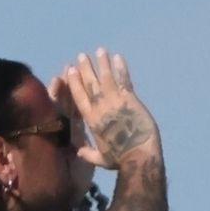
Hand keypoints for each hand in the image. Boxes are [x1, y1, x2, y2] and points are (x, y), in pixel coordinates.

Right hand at [58, 49, 158, 168]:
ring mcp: (116, 102)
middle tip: (81, 56)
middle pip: (90, 83)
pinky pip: (124, 80)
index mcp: (91, 119)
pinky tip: (118, 58)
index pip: (79, 96)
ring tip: (100, 50)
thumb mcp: (101, 159)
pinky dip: (121, 68)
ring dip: (102, 63)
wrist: (139, 155)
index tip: (70, 70)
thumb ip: (89, 154)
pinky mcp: (131, 100)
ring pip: (106, 77)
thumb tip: (79, 153)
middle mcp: (101, 107)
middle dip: (86, 68)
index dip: (74, 82)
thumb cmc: (120, 159)